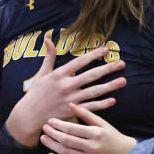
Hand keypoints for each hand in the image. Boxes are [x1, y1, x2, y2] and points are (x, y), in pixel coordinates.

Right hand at [5, 36, 126, 146]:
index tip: (106, 49)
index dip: (94, 55)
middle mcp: (67, 86)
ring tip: (123, 80)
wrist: (30, 115)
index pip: (80, 62)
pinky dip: (102, 104)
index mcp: (59, 74)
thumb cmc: (36, 93)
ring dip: (110, 86)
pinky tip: (113, 99)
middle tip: (122, 63)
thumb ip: (49, 56)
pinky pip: (91, 107)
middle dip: (108, 68)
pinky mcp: (73, 111)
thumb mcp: (42, 73)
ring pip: (94, 91)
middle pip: (91, 75)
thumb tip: (47, 38)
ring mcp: (71, 99)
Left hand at [41, 103, 137, 153]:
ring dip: (52, 145)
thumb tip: (70, 104)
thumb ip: (86, 113)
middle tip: (44, 128)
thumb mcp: (102, 123)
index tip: (50, 120)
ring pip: (66, 153)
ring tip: (44, 138)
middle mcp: (92, 147)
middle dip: (53, 134)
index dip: (59, 125)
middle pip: (67, 140)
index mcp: (96, 133)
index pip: (72, 129)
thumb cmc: (112, 136)